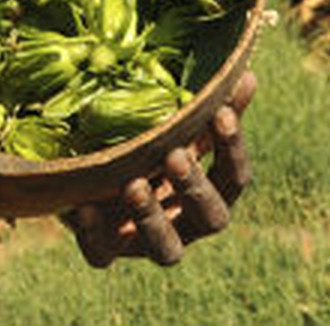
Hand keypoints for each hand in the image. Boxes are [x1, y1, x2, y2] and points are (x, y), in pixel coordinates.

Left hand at [61, 70, 256, 266]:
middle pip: (211, 218)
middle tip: (174, 156)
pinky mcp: (106, 250)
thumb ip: (207, 108)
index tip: (220, 113)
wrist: (89, 175)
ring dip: (152, 219)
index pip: (234, 177)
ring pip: (166, 249)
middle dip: (195, 187)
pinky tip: (84, 209)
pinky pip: (102, 255)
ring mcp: (146, 242)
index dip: (232, 148)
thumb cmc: (144, 147)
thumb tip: (245, 74)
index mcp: (208, 192)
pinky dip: (94, 236)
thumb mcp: (175, 129)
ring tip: (134, 186)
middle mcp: (185, 224)